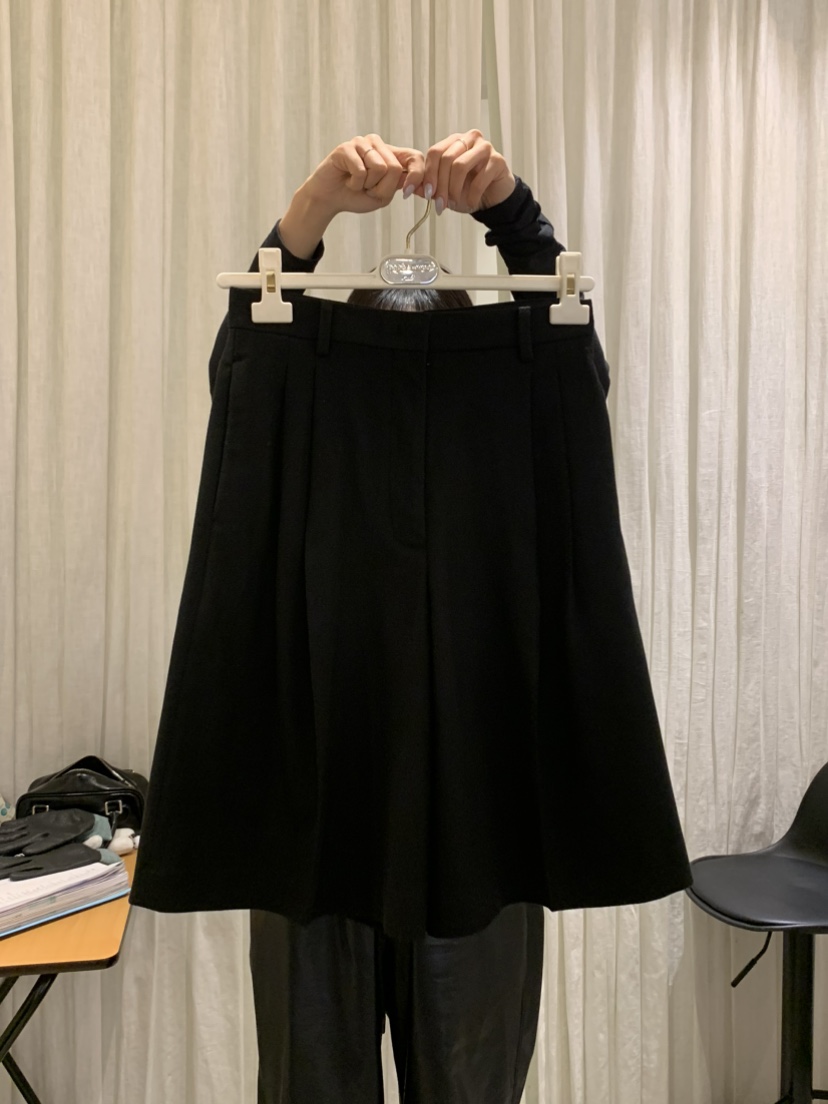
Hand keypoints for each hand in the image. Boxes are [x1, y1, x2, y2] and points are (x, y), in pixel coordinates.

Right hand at [280, 134, 425, 258]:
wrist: (330, 199)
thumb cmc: (357, 196)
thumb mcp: (384, 195)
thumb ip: (400, 184)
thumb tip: (421, 184)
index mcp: (391, 154)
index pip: (415, 157)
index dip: (417, 176)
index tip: (409, 194)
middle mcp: (378, 144)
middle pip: (395, 167)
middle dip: (382, 188)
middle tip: (368, 189)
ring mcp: (362, 143)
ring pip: (380, 168)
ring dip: (368, 185)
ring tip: (357, 183)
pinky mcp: (347, 147)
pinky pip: (361, 170)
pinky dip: (355, 184)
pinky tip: (348, 180)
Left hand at [417, 130, 515, 214]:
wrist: (493, 198)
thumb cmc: (468, 191)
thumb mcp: (444, 190)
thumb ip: (428, 187)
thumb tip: (409, 187)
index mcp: (454, 142)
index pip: (435, 152)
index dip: (428, 174)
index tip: (425, 194)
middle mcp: (469, 139)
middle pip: (447, 159)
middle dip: (440, 186)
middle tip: (440, 205)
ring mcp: (485, 147)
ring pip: (460, 165)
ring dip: (454, 190)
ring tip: (453, 204)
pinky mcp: (498, 160)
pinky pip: (479, 178)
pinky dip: (472, 195)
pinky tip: (471, 203)